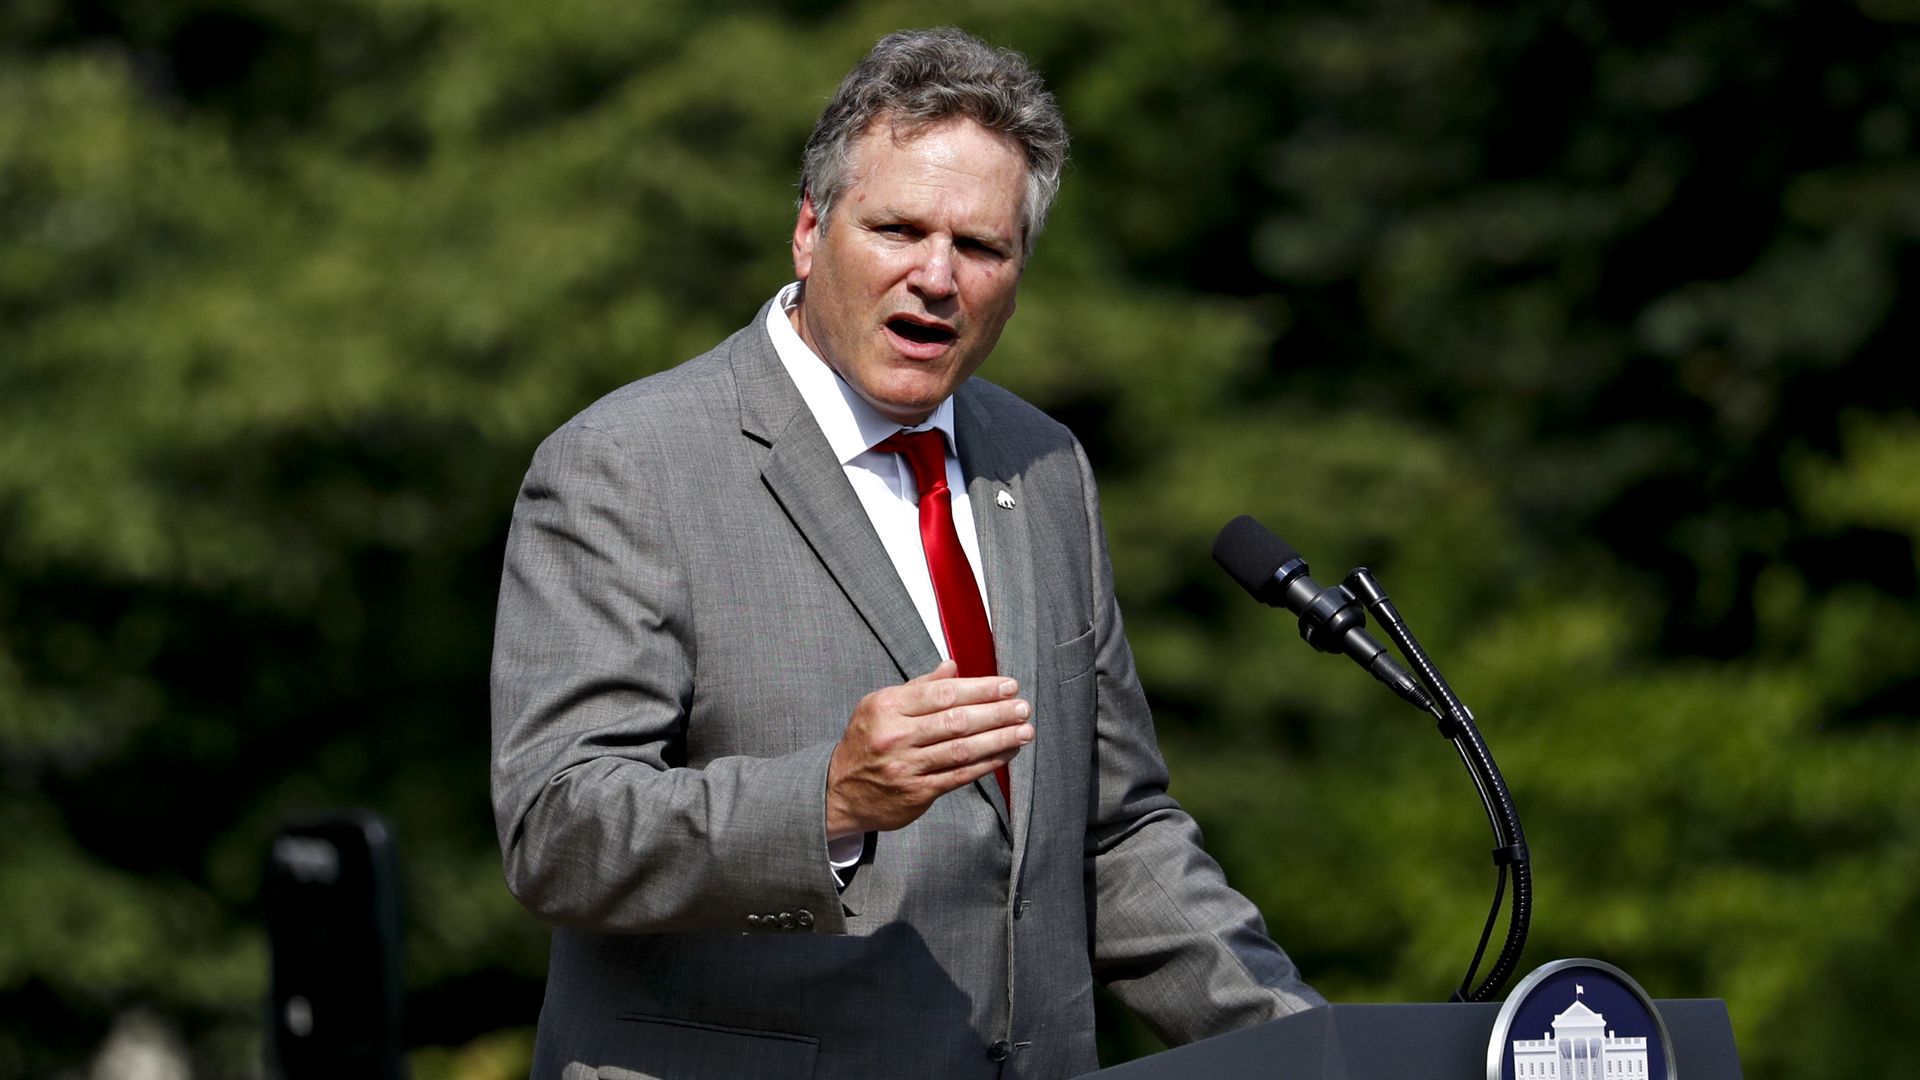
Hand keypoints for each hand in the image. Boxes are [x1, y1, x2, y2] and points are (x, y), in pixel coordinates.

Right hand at [825, 660, 1032, 836]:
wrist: (839, 792)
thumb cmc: (866, 743)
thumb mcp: (880, 706)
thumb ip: (918, 687)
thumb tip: (952, 667)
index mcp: (887, 707)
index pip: (942, 693)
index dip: (980, 688)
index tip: (1007, 685)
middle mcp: (895, 736)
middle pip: (956, 721)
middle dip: (996, 712)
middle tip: (1022, 706)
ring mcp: (906, 767)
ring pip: (961, 749)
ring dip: (999, 739)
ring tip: (1024, 730)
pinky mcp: (917, 793)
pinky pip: (959, 776)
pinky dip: (987, 764)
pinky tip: (1006, 753)